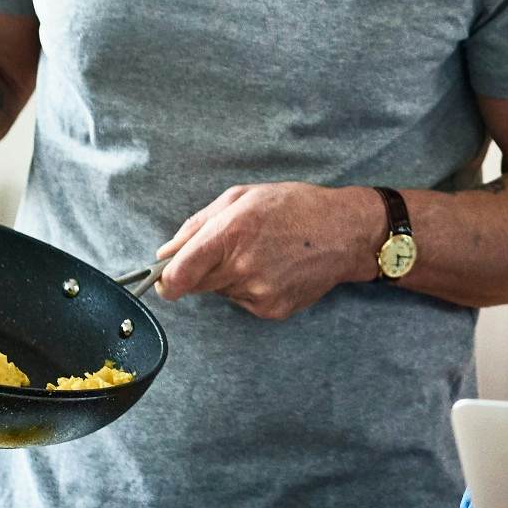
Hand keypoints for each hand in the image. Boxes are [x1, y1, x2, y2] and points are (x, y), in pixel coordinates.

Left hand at [154, 184, 379, 320]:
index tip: (162, 277)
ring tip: (259, 253)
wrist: (344, 233)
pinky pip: (243, 302)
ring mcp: (258, 293)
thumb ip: (197, 226)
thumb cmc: (294, 207)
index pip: (179, 275)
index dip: (164, 280)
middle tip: (226, 250)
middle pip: (196, 285)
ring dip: (228, 276)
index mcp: (231, 233)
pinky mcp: (272, 310)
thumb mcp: (242, 197)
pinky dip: (249, 288)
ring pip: (221, 292)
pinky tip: (273, 268)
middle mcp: (243, 267)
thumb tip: (166, 252)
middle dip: (200, 270)